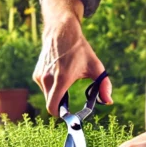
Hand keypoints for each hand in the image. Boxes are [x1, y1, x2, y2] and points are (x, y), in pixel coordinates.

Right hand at [34, 0, 111, 115]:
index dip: (61, 114)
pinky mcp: (36, 74)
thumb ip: (103, 86)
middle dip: (61, 105)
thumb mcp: (95, 66)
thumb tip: (109, 102)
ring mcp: (39, 76)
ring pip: (47, 96)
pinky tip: (59, 75)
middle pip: (51, 104)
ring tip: (66, 82)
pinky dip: (51, 87)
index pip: (53, 107)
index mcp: (62, 79)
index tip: (69, 113)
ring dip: (56, 95)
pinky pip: (44, 88)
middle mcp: (47, 78)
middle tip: (71, 99)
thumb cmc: (79, 49)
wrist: (61, 32)